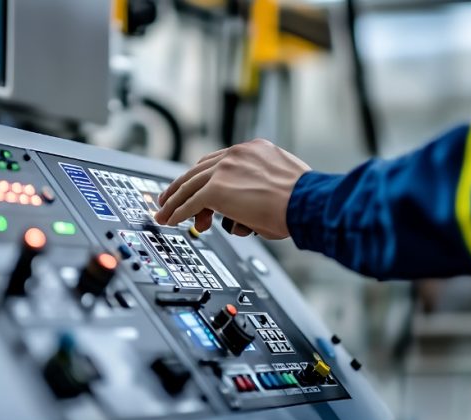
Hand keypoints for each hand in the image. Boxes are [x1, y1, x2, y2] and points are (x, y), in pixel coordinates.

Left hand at [155, 139, 310, 238]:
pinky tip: (171, 220)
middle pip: (198, 170)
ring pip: (189, 185)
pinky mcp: (216, 190)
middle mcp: (235, 154)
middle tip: (170, 198)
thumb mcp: (283, 181)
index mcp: (253, 149)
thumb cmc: (303, 199)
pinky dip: (178, 212)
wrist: (306, 202)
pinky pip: (190, 202)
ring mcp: (223, 170)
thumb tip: (256, 203)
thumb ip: (265, 184)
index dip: (205, 177)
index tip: (198, 188)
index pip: (218, 161)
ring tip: (164, 213)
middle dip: (182, 187)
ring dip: (174, 201)